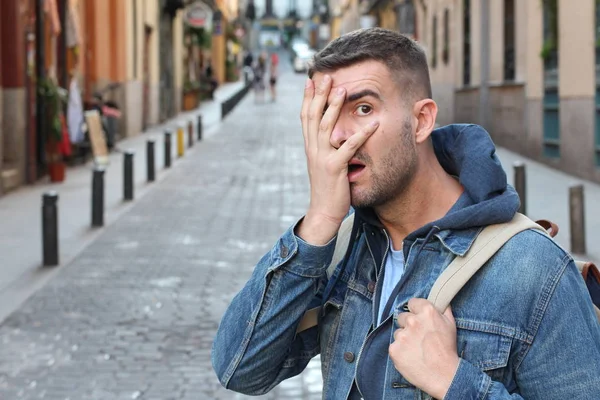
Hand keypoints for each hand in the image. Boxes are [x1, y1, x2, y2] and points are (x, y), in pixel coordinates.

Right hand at [296, 76, 378, 244]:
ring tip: (343, 89)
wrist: (323, 212)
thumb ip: (326, 149)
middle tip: (326, 75)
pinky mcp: (335, 168)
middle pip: (314, 116)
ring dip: (334, 106)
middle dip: (320, 94)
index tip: (310, 80)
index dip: (308, 98)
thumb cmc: (326, 189)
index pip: (306, 117)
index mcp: (310, 147)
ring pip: (326, 127)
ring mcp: (323, 158)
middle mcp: (313, 149)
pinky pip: (349, 148)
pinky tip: (373, 124)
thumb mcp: (322, 164)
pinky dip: (362, 134)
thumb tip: (332, 135)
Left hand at [390, 298, 459, 398]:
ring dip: (404, 339)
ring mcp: (402, 335)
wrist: (444, 376)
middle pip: (402, 317)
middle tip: (419, 337)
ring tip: (417, 350)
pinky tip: (411, 357)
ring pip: (398, 333)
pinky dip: (400, 351)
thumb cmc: (448, 350)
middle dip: (409, 325)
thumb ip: (443, 309)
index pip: (412, 303)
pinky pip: (394, 346)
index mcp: (427, 312)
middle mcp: (412, 321)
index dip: (416, 311)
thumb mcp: (451, 325)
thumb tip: (439, 300)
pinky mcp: (394, 349)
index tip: (419, 319)